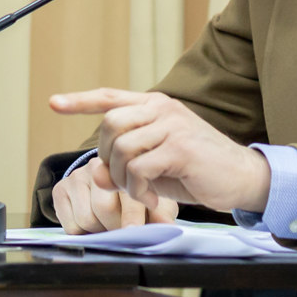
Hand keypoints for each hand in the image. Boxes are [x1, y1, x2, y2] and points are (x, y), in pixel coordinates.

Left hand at [49, 88, 271, 212]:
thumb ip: (125, 163)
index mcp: (156, 106)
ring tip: (141, 192)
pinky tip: (152, 198)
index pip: (110, 97)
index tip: (54, 103)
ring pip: (122, 149)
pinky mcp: (180, 148)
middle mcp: (163, 109)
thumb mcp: (155, 165)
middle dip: (108, 158)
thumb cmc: (197, 171)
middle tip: (125, 180)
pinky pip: (139, 169)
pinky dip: (138, 190)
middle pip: (110, 125)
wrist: (242, 177)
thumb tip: (97, 171)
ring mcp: (172, 126)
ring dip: (124, 179)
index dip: (80, 100)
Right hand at [52, 162, 178, 233]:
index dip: (131, 219)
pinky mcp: (61, 189)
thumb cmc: (136, 195)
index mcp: (124, 166)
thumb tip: (167, 229)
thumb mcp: (154, 200)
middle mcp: (98, 166)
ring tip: (108, 228)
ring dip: (98, 231)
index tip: (134, 233)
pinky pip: (69, 223)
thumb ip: (161, 214)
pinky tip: (92, 225)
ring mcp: (77, 176)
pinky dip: (81, 232)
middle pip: (103, 209)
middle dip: (114, 228)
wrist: (107, 184)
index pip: (126, 196)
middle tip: (123, 235)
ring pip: (85, 218)